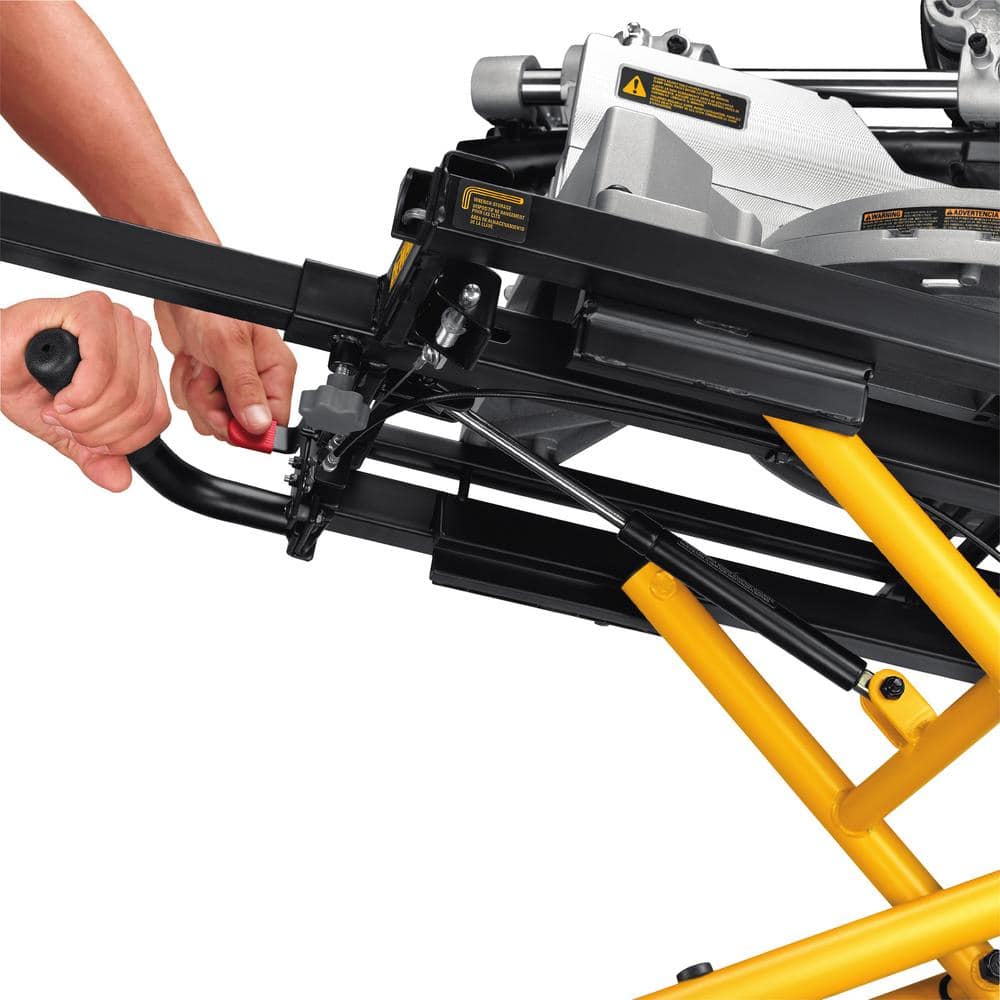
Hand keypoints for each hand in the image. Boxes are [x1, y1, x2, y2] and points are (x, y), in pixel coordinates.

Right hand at [1, 291, 169, 491]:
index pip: (157, 416)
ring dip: (84, 415)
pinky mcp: (93, 310)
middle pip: (141, 408)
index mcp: (140, 362)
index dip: (122, 441)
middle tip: (66, 423)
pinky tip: (60, 395)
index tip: (89, 439)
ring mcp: (117, 321)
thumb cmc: (24, 381)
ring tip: (58, 408)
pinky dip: (80, 393)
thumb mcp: (68, 431)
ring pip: (124, 392)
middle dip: (97, 430)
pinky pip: (104, 367)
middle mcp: (134, 338)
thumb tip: (121, 482)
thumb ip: (97, 455)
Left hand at [154, 301, 295, 440]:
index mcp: (276, 372)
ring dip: (196, 394)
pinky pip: (194, 406)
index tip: (228, 416)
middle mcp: (257, 381)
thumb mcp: (229, 346)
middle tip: (208, 376)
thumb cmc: (210, 303)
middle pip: (239, 426)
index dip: (248, 428)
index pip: (273, 423)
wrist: (178, 287)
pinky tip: (191, 362)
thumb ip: (245, 388)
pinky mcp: (208, 383)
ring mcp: (230, 384)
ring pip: (213, 418)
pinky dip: (184, 385)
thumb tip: (259, 425)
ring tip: (200, 363)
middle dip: (214, 406)